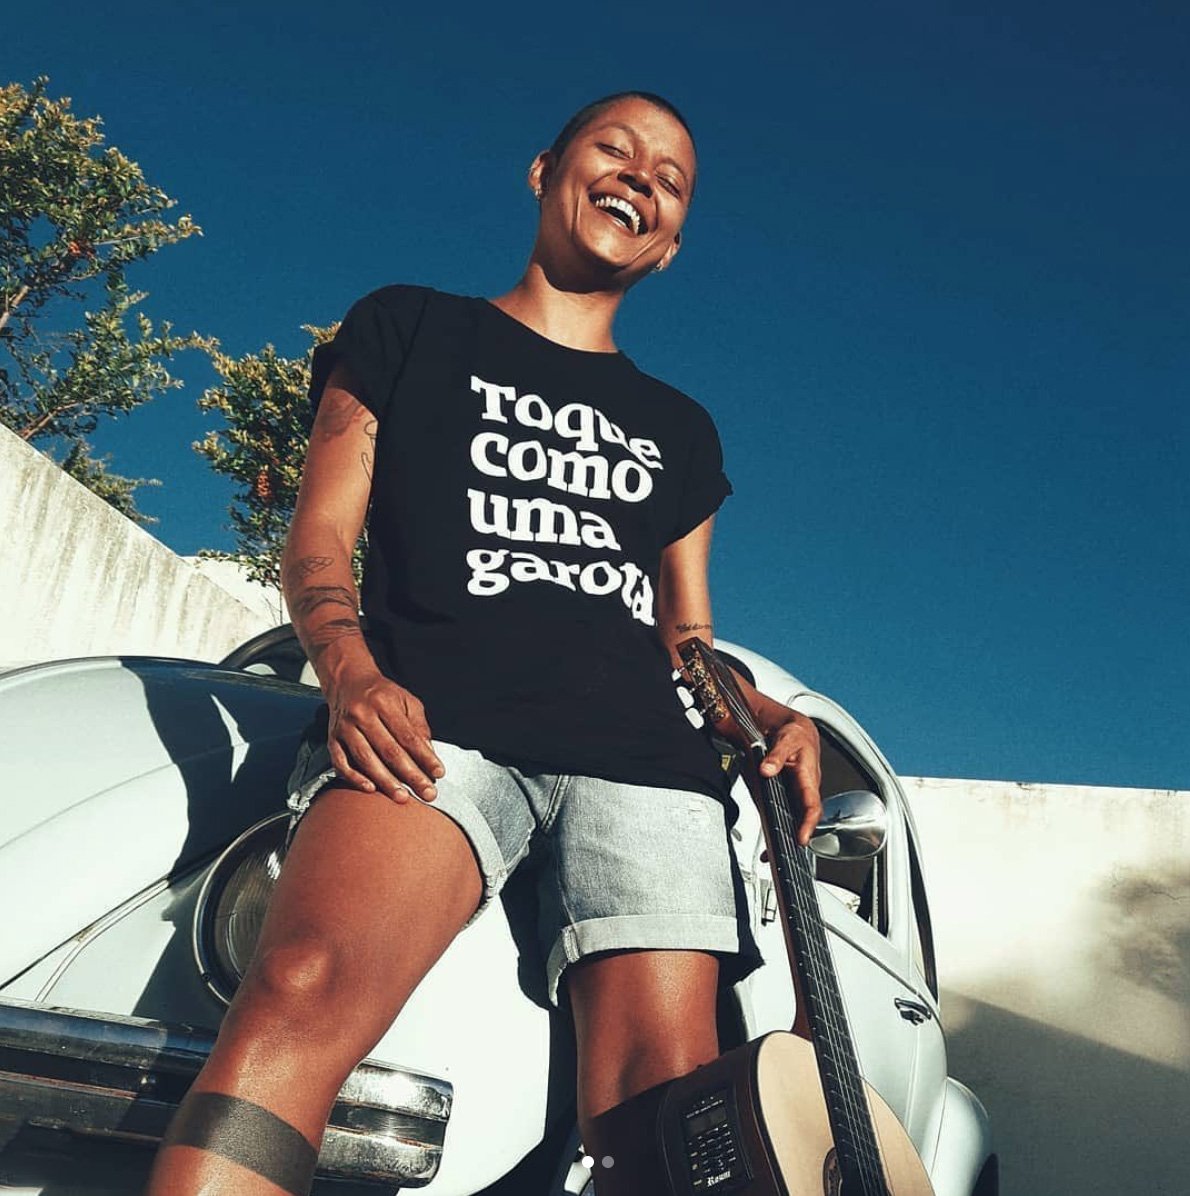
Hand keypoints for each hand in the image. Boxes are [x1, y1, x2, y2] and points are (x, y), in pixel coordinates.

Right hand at [325, 666, 444, 801]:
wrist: (347, 682)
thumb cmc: (381, 694)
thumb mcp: (407, 700)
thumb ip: (419, 726)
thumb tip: (429, 754)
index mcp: (384, 703)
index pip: (408, 735)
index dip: (425, 757)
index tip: (438, 773)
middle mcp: (362, 714)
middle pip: (389, 751)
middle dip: (410, 775)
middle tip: (426, 793)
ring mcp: (344, 728)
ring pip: (366, 759)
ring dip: (385, 781)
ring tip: (402, 797)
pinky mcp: (332, 739)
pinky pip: (341, 763)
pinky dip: (355, 778)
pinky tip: (371, 789)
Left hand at [758, 712, 821, 846]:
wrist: (791, 729)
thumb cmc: (795, 734)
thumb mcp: (786, 738)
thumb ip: (775, 755)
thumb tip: (767, 769)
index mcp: (808, 777)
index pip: (811, 805)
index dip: (808, 824)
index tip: (801, 838)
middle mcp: (802, 791)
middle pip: (800, 821)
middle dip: (795, 840)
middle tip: (784, 857)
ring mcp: (791, 795)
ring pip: (790, 822)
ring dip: (782, 840)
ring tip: (771, 858)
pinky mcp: (779, 796)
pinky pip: (778, 817)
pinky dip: (773, 833)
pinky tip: (766, 849)